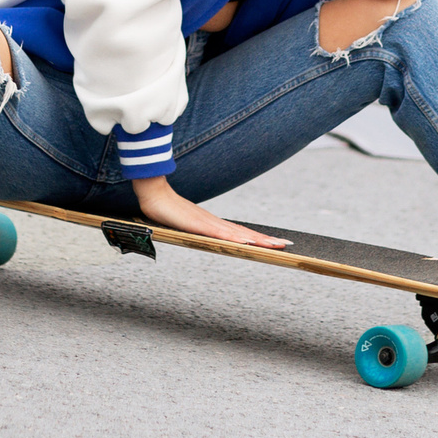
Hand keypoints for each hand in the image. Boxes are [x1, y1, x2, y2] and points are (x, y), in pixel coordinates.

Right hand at [131, 176, 290, 248]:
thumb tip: (203, 236)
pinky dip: (234, 238)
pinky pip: (219, 233)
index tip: (274, 242)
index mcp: (213, 223)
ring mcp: (207, 222)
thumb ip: (195, 230)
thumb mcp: (185, 224)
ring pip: (237, 233)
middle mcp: (214, 222)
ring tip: (273, 245)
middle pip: (244, 232)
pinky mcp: (198, 223)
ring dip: (256, 240)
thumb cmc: (165, 209)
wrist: (153, 192)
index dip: (258, 238)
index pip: (240, 232)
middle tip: (285, 244)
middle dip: (265, 239)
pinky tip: (245, 242)